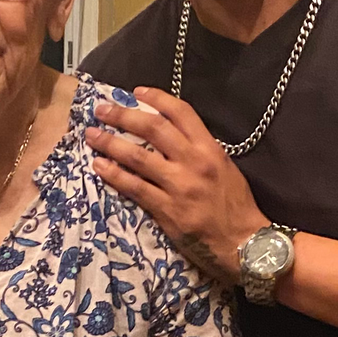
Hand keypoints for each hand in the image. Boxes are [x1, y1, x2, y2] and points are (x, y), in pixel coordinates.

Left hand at [84, 87, 268, 282]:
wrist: (245, 244)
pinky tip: (99, 166)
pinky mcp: (167, 210)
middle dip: (123, 116)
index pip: (181, 113)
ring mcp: (179, 186)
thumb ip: (199, 150)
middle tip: (102, 109)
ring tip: (92, 135)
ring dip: (111, 143)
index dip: (157, 99)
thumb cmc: (236, 206)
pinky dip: (114, 175)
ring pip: (138, 157)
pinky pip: (135, 188)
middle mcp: (194, 163)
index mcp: (210, 149)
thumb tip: (171, 135)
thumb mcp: (225, 168)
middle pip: (153, 129)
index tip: (136, 92)